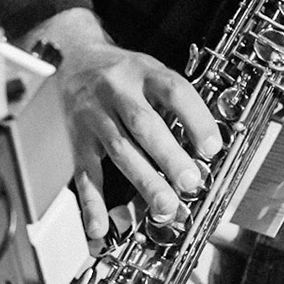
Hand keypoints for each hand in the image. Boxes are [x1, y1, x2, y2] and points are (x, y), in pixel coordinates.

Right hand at [26, 8, 220, 245]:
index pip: (174, 91)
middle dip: (169, 156)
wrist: (71, 58)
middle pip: (144, 124)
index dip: (196, 118)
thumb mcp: (150, 71)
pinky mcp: (77, 139)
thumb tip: (205, 146)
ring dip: (144, 181)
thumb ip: (174, 103)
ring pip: (120, 150)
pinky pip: (85, 172)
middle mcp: (117, 91)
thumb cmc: (121, 72)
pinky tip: (100, 224)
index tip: (213, 147)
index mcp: (143, 72)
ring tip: (165, 206)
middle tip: (190, 182)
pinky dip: (92, 202)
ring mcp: (94, 116)